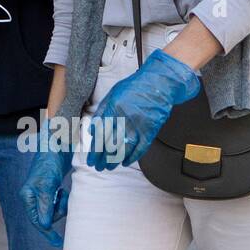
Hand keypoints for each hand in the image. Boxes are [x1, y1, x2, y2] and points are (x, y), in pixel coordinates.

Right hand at [20, 145, 71, 246]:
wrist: (58, 142)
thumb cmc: (50, 161)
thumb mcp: (48, 184)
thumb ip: (45, 205)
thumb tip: (44, 226)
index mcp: (28, 196)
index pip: (36, 221)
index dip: (47, 233)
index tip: (58, 243)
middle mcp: (32, 196)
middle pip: (47, 217)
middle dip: (57, 211)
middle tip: (63, 197)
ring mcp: (41, 193)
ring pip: (54, 210)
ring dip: (62, 204)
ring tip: (63, 191)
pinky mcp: (50, 188)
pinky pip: (57, 203)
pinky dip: (63, 200)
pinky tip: (63, 190)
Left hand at [85, 48, 201, 170]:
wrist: (159, 83)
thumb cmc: (135, 86)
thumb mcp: (113, 94)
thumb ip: (102, 111)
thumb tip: (93, 129)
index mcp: (114, 109)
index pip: (101, 135)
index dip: (94, 149)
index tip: (90, 158)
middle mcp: (125, 118)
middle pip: (110, 144)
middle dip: (102, 158)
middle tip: (97, 166)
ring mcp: (139, 125)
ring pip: (124, 148)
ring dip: (115, 160)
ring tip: (108, 167)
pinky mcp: (151, 130)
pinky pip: (141, 147)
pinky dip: (133, 156)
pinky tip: (126, 162)